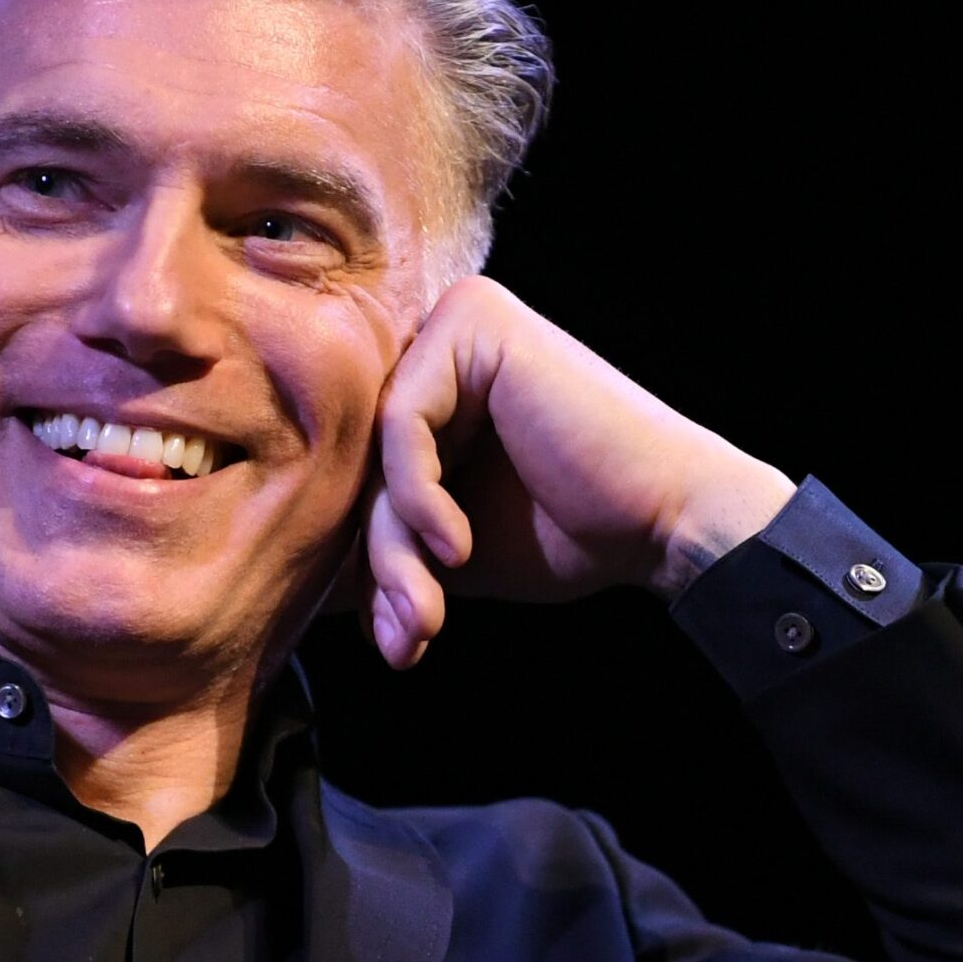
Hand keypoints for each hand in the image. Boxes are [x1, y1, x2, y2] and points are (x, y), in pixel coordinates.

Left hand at [361, 276, 797, 667]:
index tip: (395, 639)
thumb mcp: (448, 551)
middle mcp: (435, 341)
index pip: (359, 473)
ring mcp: (455, 322)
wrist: (668, 523)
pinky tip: (459, 547)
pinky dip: (419, 498)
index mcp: (429, 386)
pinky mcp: (476, 322)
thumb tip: (294, 588)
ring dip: (396, 549)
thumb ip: (380, 551)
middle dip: (382, 565)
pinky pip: (404, 423)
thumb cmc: (570, 533)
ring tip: (429, 612)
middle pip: (363, 464)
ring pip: (377, 451)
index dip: (369, 562)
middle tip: (408, 637)